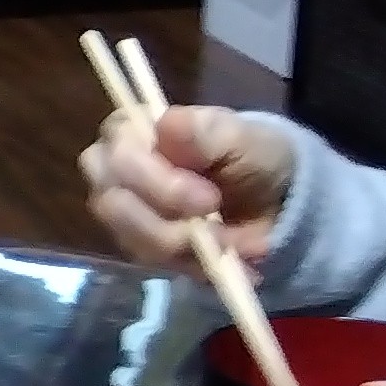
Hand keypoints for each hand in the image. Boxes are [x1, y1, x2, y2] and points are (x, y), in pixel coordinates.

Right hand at [81, 101, 293, 271]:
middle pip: (110, 202)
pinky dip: (187, 261)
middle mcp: (114, 172)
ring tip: (221, 238)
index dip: (155, 181)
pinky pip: (147, 261)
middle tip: (213, 220)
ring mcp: (123, 212)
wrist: (275, 201)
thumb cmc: (251, 156)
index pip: (116, 155)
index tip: (209, 198)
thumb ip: (205, 131)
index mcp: (133, 132)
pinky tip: (215, 251)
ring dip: (177, 242)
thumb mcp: (243, 138)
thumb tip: (163, 124)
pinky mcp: (137, 245)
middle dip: (165, 219)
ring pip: (127, 236)